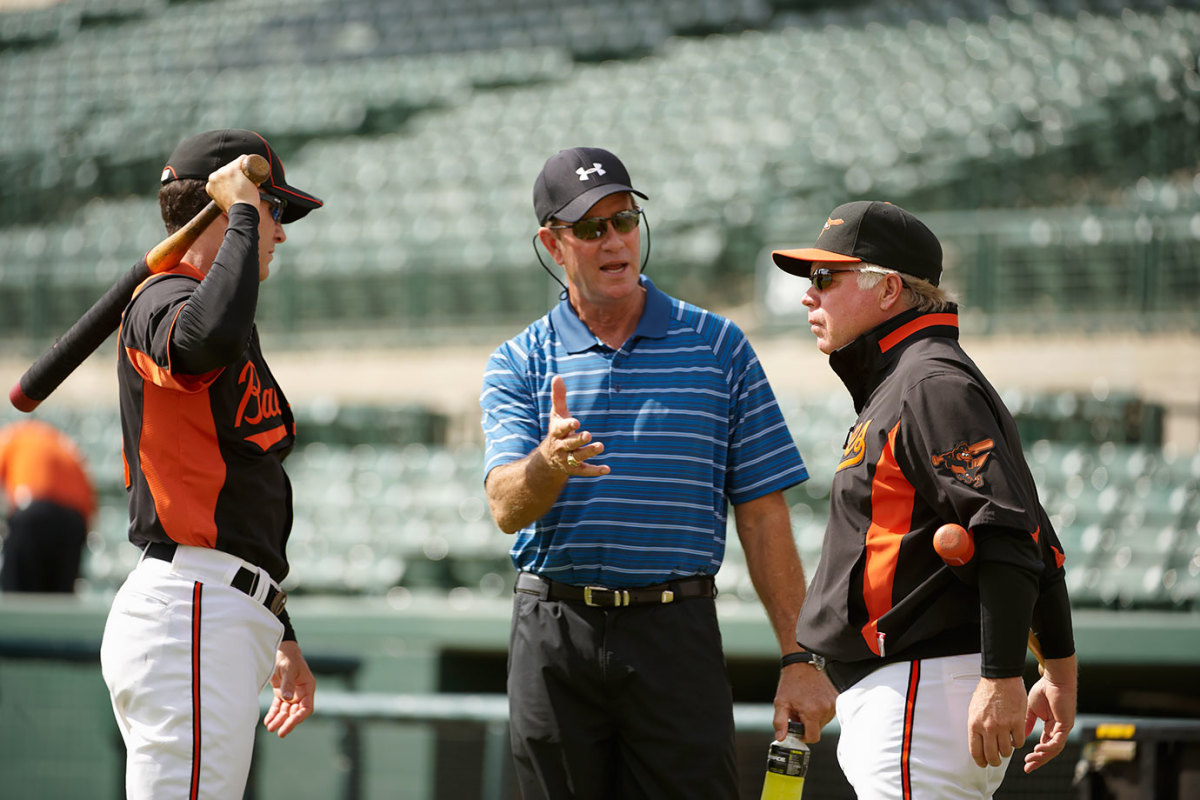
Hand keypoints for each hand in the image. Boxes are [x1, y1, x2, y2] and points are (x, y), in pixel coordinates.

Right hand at [206, 155, 259, 212]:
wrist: (241, 212)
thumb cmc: (236, 211)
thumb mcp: (224, 204)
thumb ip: (223, 201)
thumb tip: (228, 204)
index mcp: (211, 184)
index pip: (224, 176)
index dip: (234, 181)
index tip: (241, 189)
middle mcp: (214, 176)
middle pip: (230, 170)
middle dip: (240, 176)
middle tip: (249, 188)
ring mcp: (223, 172)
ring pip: (237, 165)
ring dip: (245, 172)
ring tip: (253, 185)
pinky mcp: (234, 169)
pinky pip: (242, 159)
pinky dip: (249, 162)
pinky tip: (255, 168)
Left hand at [263, 640, 315, 737]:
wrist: (280, 650)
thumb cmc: (288, 657)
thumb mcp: (288, 669)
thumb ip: (288, 684)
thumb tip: (288, 699)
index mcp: (307, 687)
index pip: (306, 707)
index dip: (299, 717)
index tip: (290, 723)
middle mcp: (301, 693)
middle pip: (296, 712)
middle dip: (288, 722)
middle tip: (280, 732)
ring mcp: (291, 694)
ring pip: (286, 711)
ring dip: (279, 720)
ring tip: (270, 728)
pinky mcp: (281, 693)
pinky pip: (278, 706)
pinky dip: (273, 714)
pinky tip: (268, 721)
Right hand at [541, 375, 607, 475]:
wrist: (548, 459)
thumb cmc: (557, 431)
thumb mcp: (556, 414)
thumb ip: (558, 397)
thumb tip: (557, 376)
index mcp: (556, 433)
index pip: (560, 429)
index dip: (568, 425)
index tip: (576, 422)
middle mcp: (561, 447)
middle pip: (569, 444)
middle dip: (578, 440)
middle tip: (588, 435)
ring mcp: (568, 459)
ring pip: (578, 457)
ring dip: (589, 452)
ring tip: (601, 446)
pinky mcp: (575, 469)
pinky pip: (585, 471)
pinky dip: (595, 471)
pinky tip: (607, 469)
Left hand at [774, 662, 837, 742]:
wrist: (801, 664)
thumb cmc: (790, 683)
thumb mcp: (780, 703)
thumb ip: (780, 723)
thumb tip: (781, 738)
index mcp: (813, 712)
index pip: (813, 737)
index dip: (803, 737)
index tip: (797, 729)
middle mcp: (826, 709)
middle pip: (818, 729)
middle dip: (807, 725)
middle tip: (798, 712)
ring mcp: (833, 703)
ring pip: (824, 722)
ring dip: (814, 718)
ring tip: (805, 705)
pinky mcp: (837, 697)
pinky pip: (829, 713)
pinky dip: (821, 711)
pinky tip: (813, 701)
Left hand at [968, 676, 1027, 767]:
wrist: (1000, 679)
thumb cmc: (986, 693)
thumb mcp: (973, 710)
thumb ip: (976, 727)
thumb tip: (979, 743)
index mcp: (974, 725)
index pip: (975, 751)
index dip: (980, 761)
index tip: (984, 764)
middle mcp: (988, 728)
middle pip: (991, 756)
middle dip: (994, 761)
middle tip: (997, 760)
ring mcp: (1003, 726)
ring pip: (1006, 751)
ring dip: (1006, 752)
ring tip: (1006, 746)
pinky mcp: (1017, 722)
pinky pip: (1019, 742)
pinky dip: (1017, 743)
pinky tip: (1015, 737)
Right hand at [1023, 655, 1076, 772]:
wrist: (1053, 679)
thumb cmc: (1044, 690)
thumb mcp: (1030, 709)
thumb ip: (1027, 722)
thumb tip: (1021, 735)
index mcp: (1050, 726)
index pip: (1043, 745)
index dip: (1035, 755)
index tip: (1024, 763)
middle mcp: (1058, 730)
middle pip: (1049, 751)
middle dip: (1038, 761)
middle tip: (1027, 768)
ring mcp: (1063, 728)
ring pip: (1054, 749)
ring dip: (1042, 756)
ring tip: (1030, 760)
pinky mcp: (1066, 725)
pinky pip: (1058, 741)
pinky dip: (1048, 747)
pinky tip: (1038, 749)